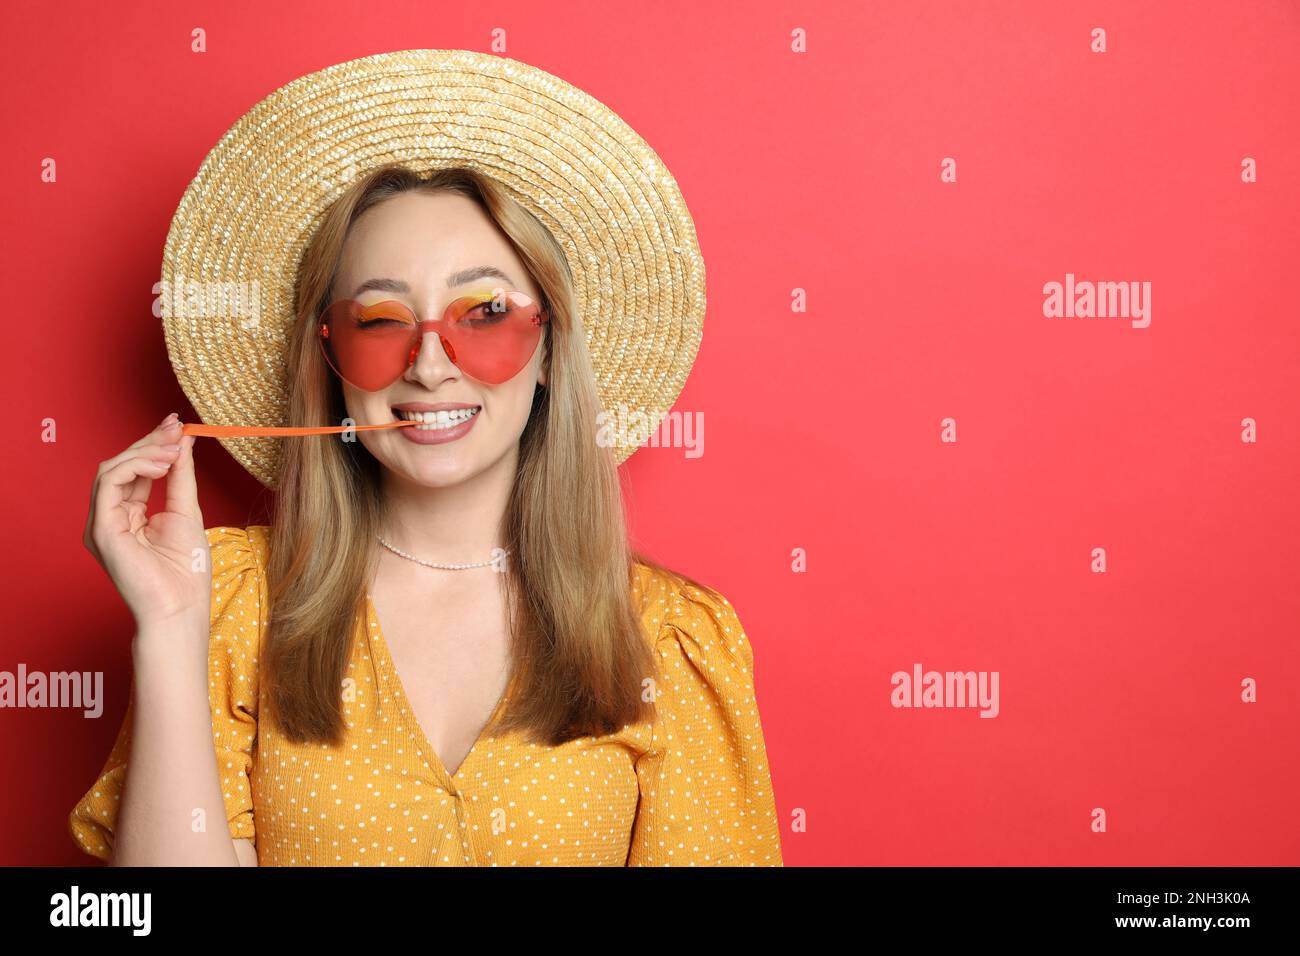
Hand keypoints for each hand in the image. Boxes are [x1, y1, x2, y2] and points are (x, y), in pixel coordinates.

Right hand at [84, 413, 210, 631]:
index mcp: (129, 515)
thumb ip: (180, 476)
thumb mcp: (186, 511)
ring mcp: (101, 523)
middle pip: (121, 466)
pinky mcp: (100, 529)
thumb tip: (182, 440)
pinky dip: (134, 467)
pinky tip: (161, 465)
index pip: (135, 470)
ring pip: (110, 469)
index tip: (177, 425)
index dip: (154, 445)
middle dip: (149, 442)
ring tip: (173, 448)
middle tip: (176, 426)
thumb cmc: (185, 571)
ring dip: (144, 452)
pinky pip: (107, 483)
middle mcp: (110, 517)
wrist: (180, 607)